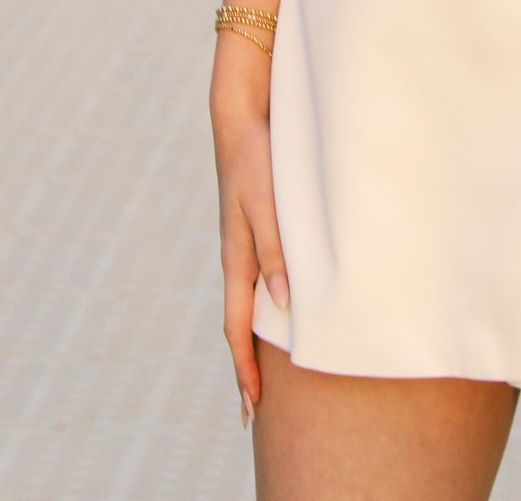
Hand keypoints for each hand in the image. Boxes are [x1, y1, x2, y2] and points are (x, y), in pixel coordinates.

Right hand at [210, 34, 289, 421]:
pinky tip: (284, 308)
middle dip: (246, 365)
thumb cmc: (256, 159)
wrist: (242, 114)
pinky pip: (260, 276)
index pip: (236, 328)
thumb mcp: (266, 205)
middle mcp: (239, 256)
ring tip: (269, 369)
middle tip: (255, 406)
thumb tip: (283, 305)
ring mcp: (246, 241)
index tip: (252, 407)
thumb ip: (276, 250)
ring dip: (258, 338)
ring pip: (250, 302)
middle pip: (239, 324)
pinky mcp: (257, 225)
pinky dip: (266, 304)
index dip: (244, 368)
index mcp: (237, 257)